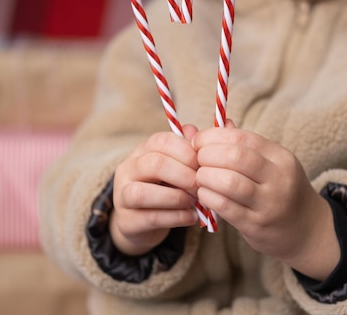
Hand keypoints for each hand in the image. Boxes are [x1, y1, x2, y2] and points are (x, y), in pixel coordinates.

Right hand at [110, 125, 200, 255]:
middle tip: (201, 185)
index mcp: (143, 150)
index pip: (162, 141)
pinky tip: (191, 217)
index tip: (205, 165)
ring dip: (175, 197)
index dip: (187, 152)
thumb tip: (224, 125)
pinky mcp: (127, 221)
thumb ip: (194, 149)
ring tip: (193, 201)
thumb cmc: (166, 187)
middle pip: (153, 163)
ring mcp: (123, 196)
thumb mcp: (178, 166)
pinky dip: (175, 217)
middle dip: (184, 175)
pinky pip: (150, 218)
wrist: (141, 221)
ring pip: (142, 193)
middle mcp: (129, 169)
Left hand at [191, 120, 339, 279]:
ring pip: (229, 182)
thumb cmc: (278, 191)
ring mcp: (269, 203)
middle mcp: (278, 178)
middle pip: (235, 157)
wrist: (306, 230)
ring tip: (200, 177)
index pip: (242, 138)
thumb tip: (194, 130)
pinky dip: (208, 197)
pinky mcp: (257, 225)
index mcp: (280, 157)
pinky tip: (204, 194)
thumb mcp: (268, 164)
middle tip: (197, 160)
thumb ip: (236, 146)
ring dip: (205, 177)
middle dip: (207, 155)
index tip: (197, 141)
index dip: (213, 137)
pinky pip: (225, 206)